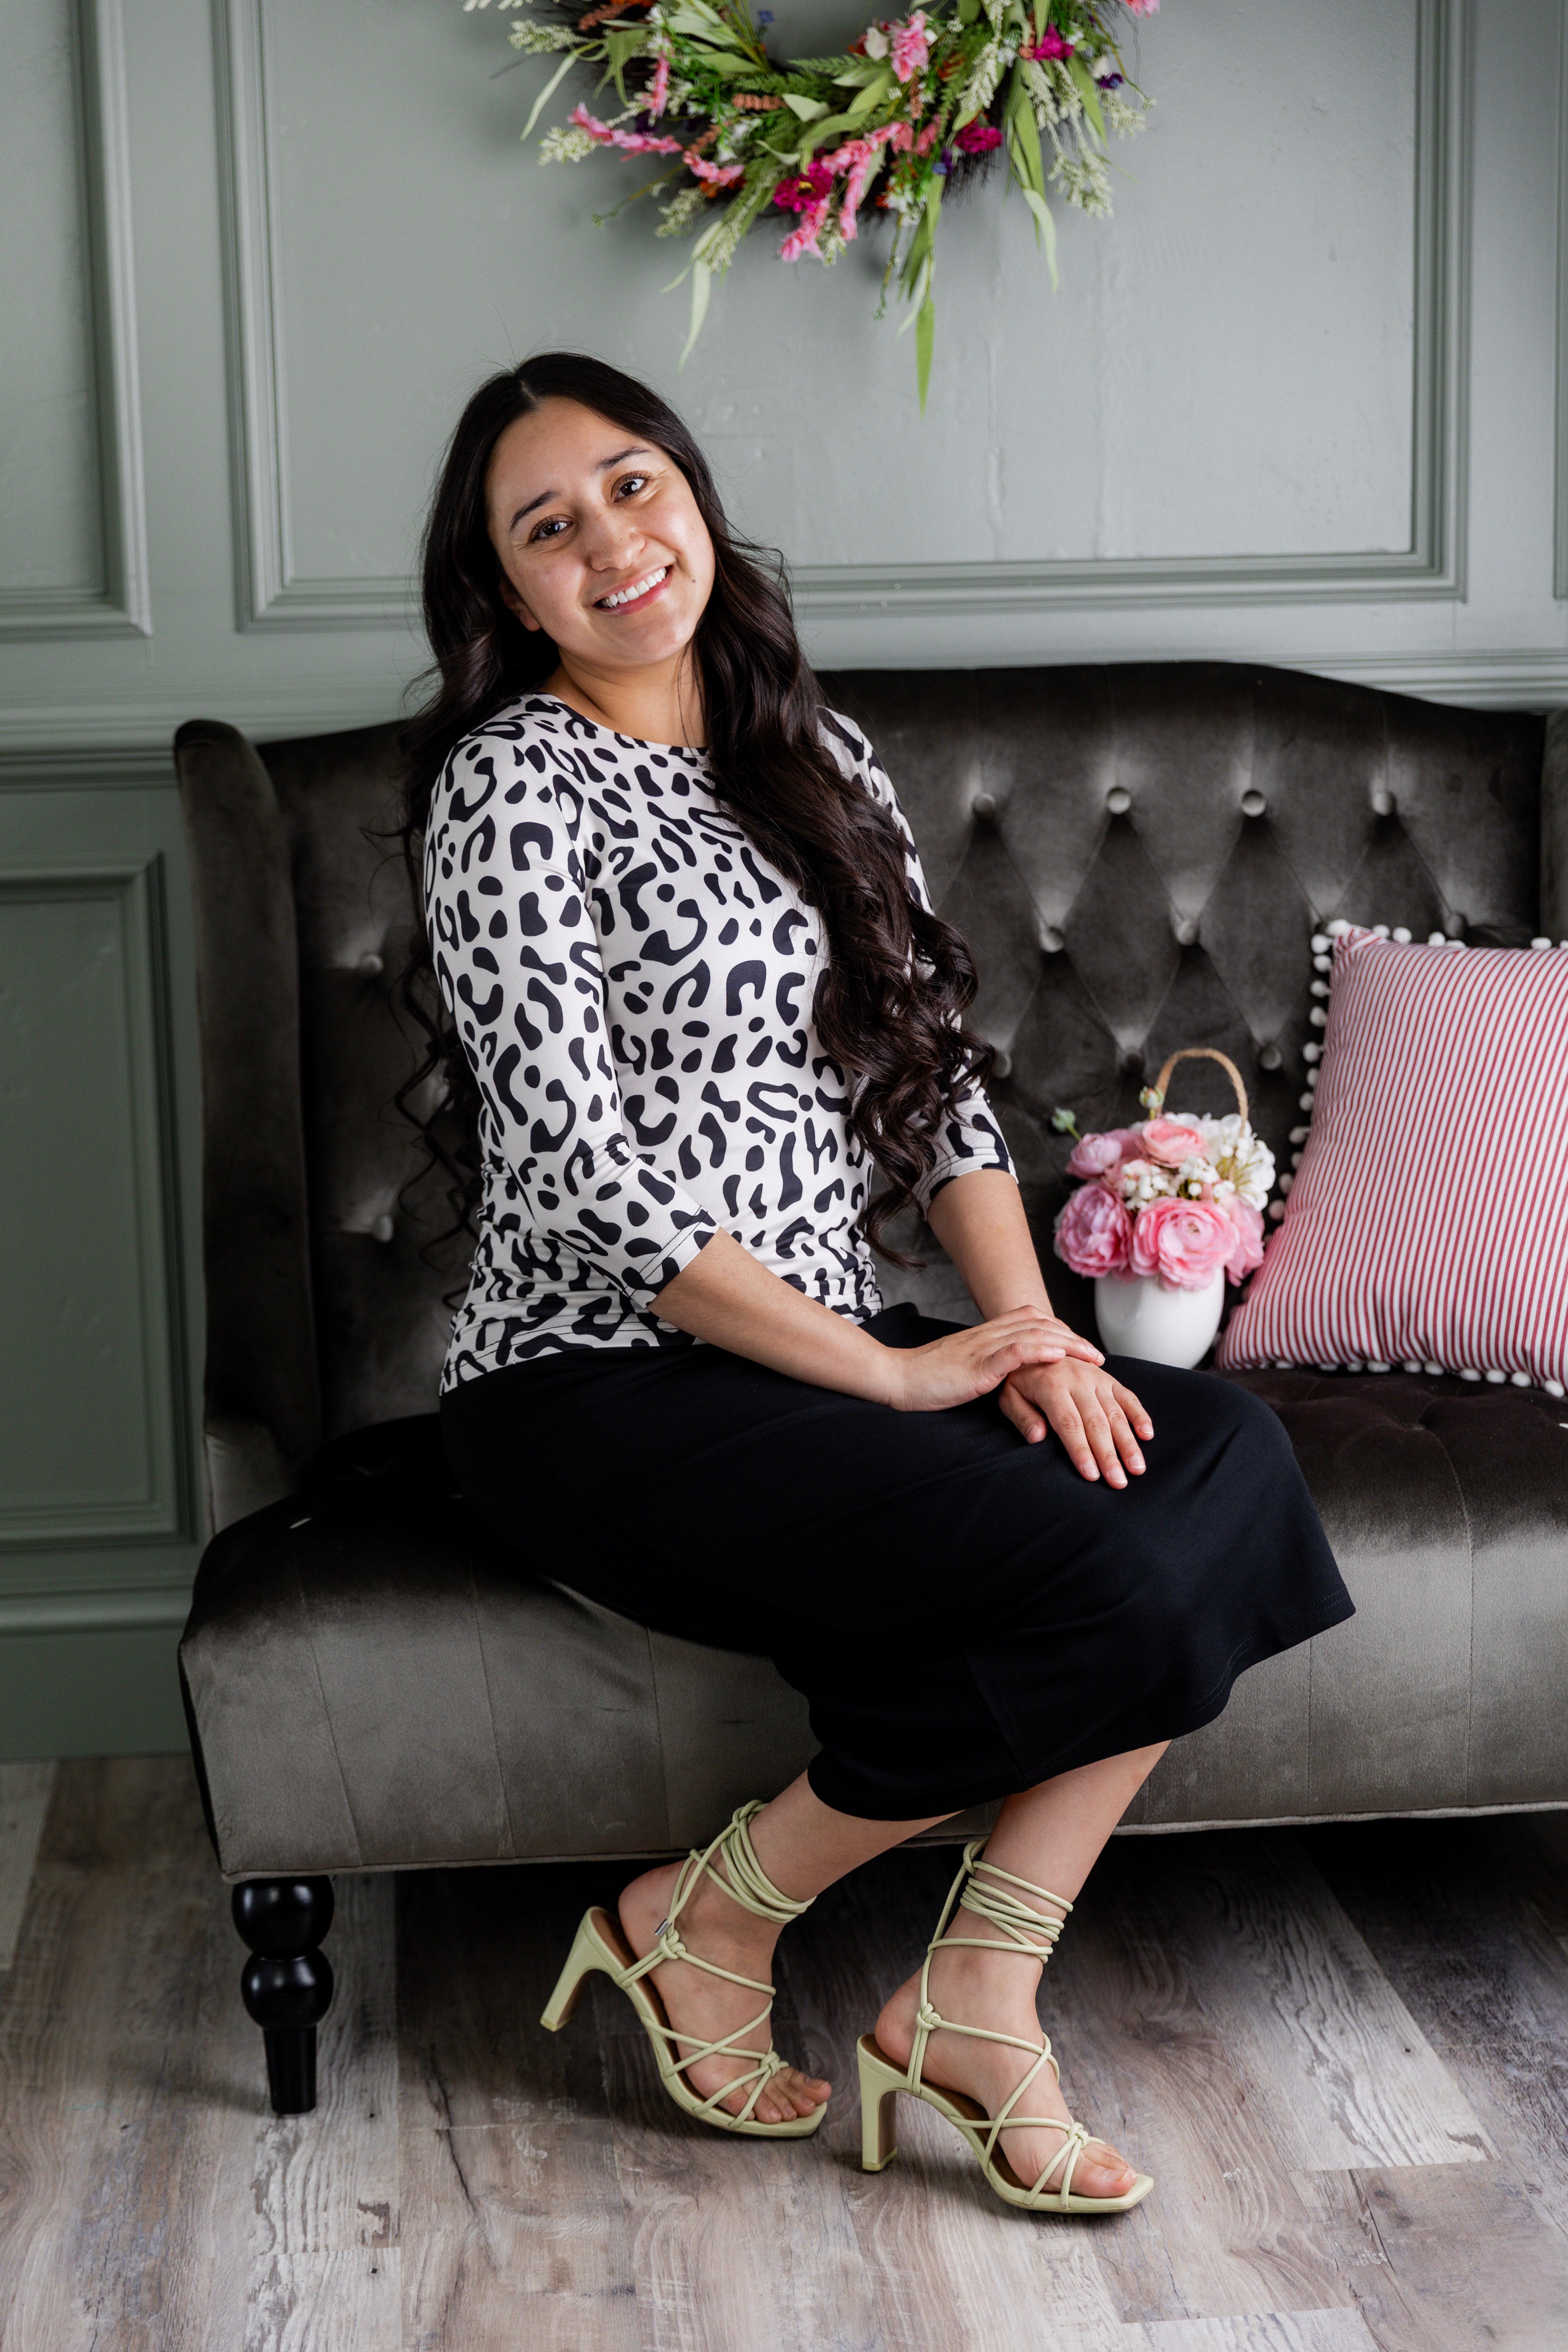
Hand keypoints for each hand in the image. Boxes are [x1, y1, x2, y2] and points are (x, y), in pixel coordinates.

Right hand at [885, 1307, 1104, 1415]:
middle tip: (1098, 1354)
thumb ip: (988, 1365)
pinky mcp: (977, 1366)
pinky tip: (1057, 1357)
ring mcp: (983, 1348)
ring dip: (1067, 1345)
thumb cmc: (928, 1379)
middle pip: (1040, 1324)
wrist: (897, 1378)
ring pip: (1034, 1335)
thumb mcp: (965, 1367)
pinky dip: (1038, 1352)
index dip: (1060, 1330)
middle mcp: (988, 1335)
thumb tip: (1008, 1373)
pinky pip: (1013, 1353)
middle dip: (1073, 1338)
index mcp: (986, 1335)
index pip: (1031, 1320)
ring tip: (1091, 1357)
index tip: (1081, 1346)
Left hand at [999, 1360, 1152, 1487]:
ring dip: (1128, 1442)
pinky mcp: (1107, 1378)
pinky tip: (1147, 1434)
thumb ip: (1022, 1416)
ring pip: (1115, 1413)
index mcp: (1051, 1386)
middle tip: (1118, 1482)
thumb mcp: (1008, 1395)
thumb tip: (1038, 1438)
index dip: (1081, 1450)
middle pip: (1096, 1422)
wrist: (1034, 1344)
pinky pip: (1127, 1396)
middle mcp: (1077, 1380)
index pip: (1068, 1423)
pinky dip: (1139, 1415)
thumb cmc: (1020, 1378)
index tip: (1091, 1475)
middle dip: (1108, 1455)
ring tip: (1137, 1468)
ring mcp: (1095, 1378)